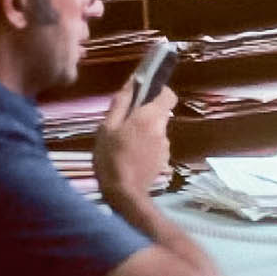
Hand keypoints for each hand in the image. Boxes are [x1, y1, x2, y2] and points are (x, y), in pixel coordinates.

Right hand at [93, 79, 177, 201]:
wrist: (124, 193)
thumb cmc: (111, 157)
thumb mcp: (107, 127)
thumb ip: (121, 103)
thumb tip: (132, 83)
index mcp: (150, 117)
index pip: (169, 95)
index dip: (159, 91)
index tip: (143, 94)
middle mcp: (162, 129)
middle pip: (160, 113)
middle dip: (145, 113)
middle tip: (124, 122)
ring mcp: (165, 146)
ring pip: (157, 129)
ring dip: (144, 131)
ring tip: (124, 142)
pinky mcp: (163, 160)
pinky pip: (156, 145)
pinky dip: (146, 145)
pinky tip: (131, 155)